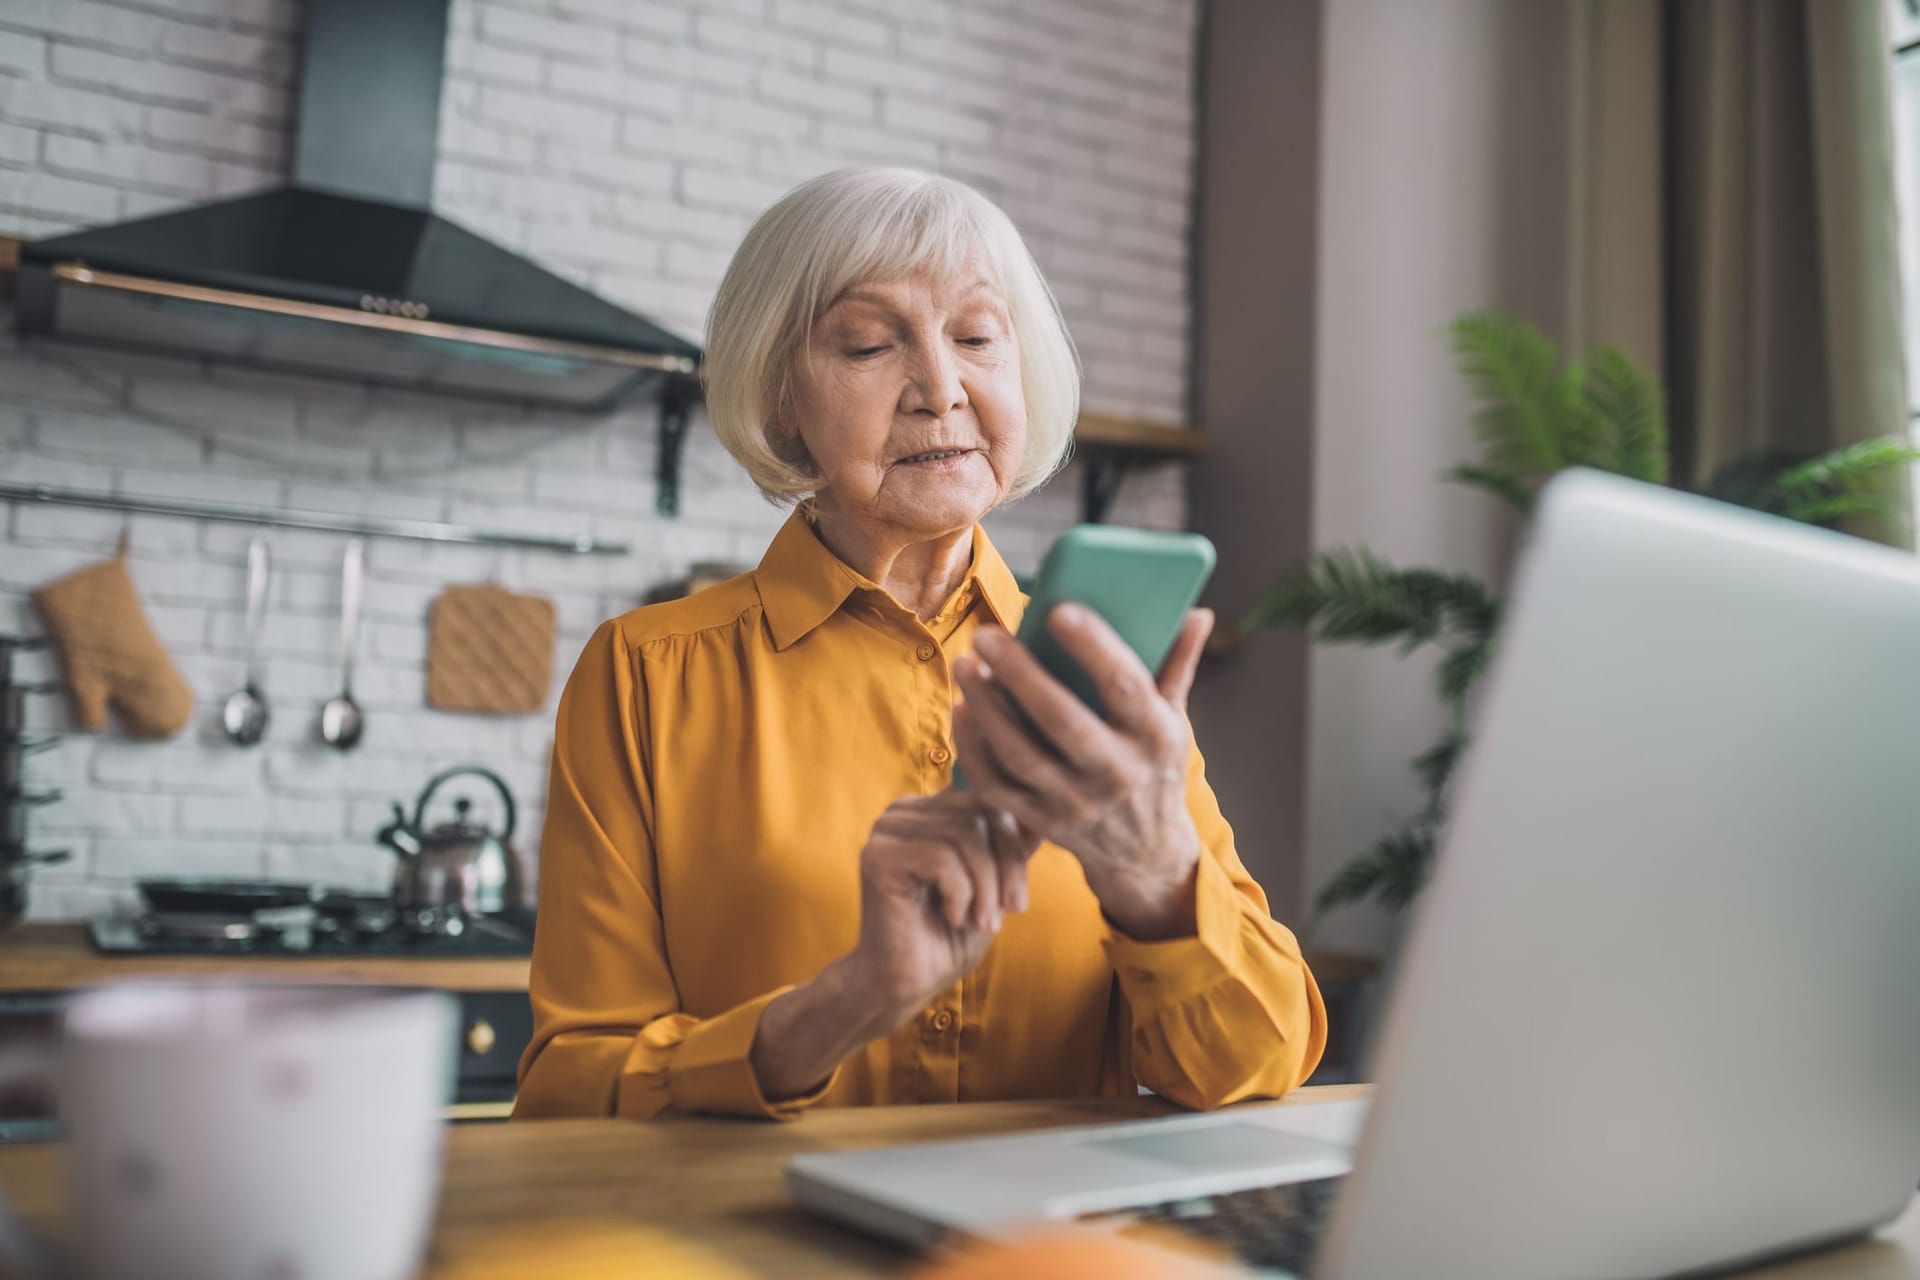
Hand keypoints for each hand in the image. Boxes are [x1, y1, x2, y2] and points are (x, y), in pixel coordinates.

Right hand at [844, 790, 1037, 1013]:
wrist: (907, 983)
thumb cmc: (949, 936)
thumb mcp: (994, 885)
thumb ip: (1011, 847)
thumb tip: (1041, 817)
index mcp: (929, 810)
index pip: (988, 798)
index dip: (1015, 842)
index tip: (1019, 897)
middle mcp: (904, 812)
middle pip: (979, 812)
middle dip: (1007, 864)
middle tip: (1012, 910)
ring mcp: (886, 831)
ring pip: (965, 833)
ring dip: (986, 885)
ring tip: (983, 922)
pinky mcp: (878, 856)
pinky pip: (942, 858)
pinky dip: (961, 894)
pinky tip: (953, 918)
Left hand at [951, 605, 1212, 940]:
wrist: (1145, 852)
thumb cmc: (1155, 767)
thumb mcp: (1175, 720)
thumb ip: (1178, 664)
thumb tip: (1197, 612)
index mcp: (1156, 736)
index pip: (1125, 685)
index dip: (1093, 646)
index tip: (1058, 609)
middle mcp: (1118, 772)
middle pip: (1061, 719)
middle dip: (1019, 674)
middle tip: (986, 635)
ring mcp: (1075, 802)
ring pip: (1019, 754)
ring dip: (985, 707)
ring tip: (966, 666)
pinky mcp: (1042, 822)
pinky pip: (996, 785)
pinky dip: (973, 748)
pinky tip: (963, 710)